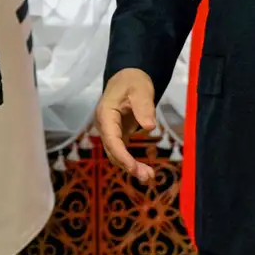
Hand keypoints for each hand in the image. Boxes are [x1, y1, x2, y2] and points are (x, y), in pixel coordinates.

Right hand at [95, 68, 157, 183]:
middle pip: (113, 150)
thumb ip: (144, 107)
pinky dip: (130, 162)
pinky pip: (121, 151)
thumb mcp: (141, 90)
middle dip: (128, 165)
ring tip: (148, 177)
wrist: (128, 76)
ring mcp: (109, 131)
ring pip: (116, 154)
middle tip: (147, 177)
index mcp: (106, 114)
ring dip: (130, 167)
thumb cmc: (133, 81)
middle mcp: (104, 125)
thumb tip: (149, 127)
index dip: (122, 156)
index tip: (133, 168)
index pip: (112, 139)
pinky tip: (144, 170)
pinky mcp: (117, 134)